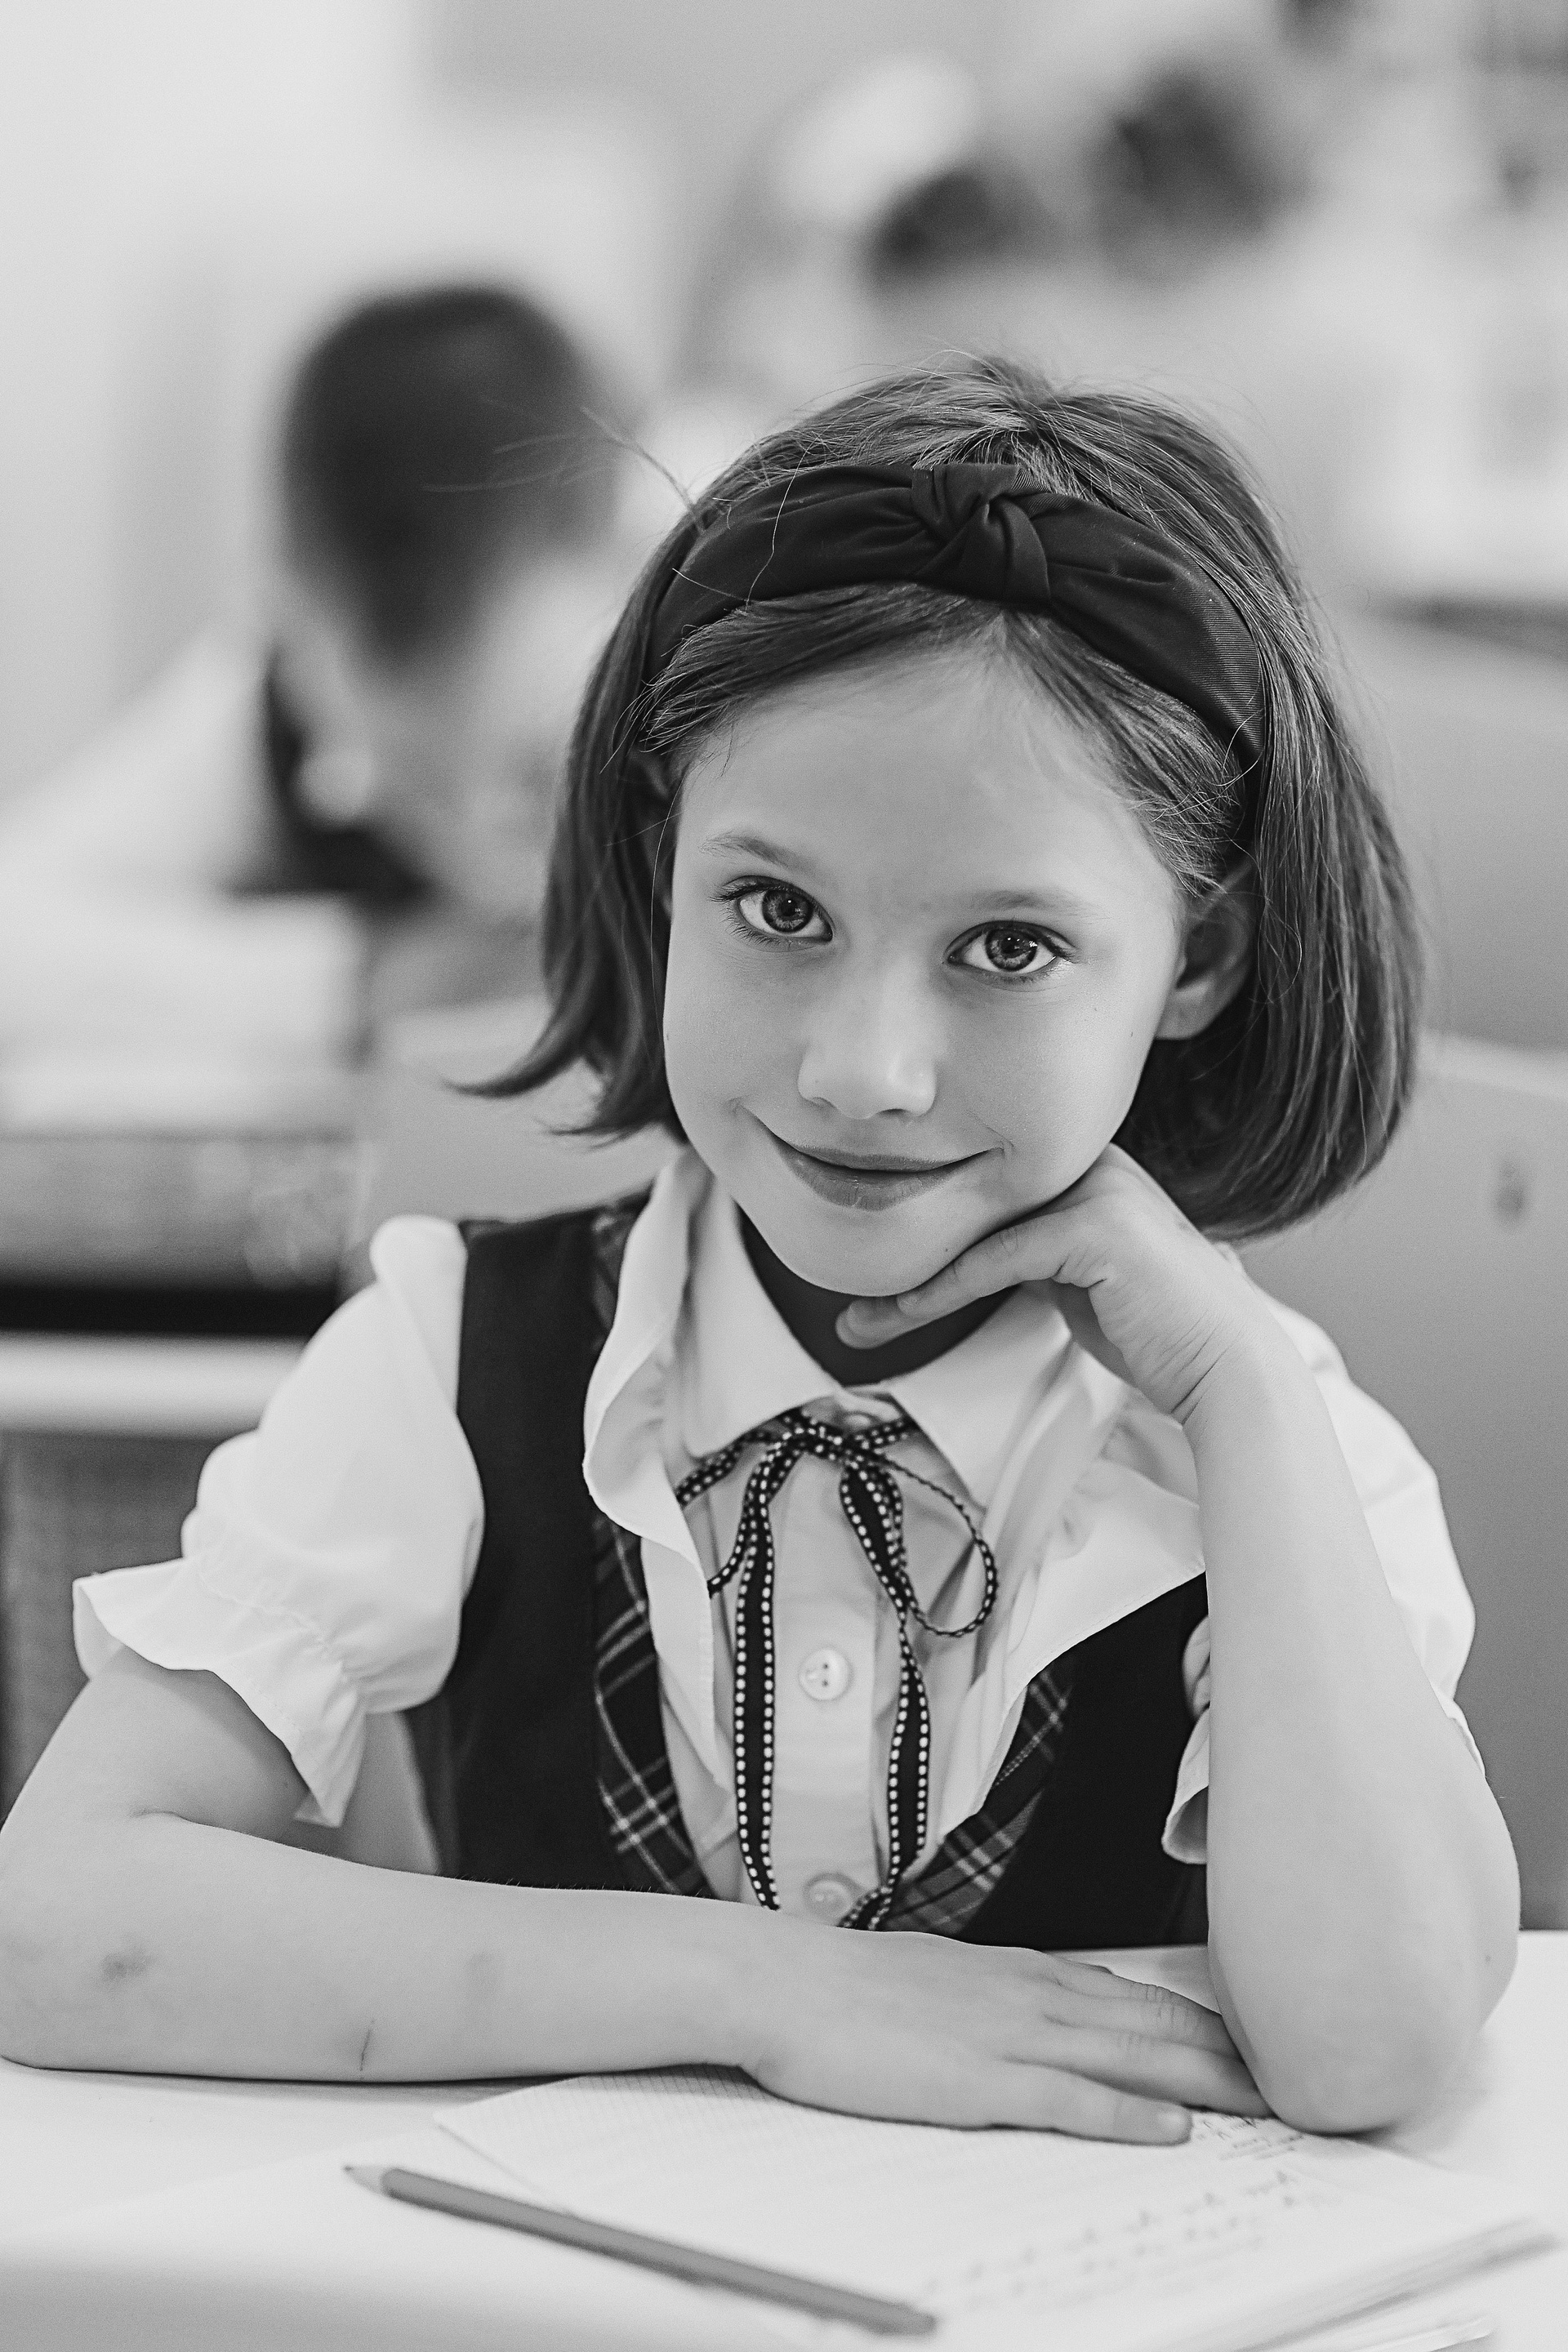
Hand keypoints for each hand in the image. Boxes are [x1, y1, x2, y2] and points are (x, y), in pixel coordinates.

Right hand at [742, 1925, 1267, 2140]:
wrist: (783, 1982)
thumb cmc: (848, 1990)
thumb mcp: (939, 1980)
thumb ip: (997, 1997)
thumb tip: (1041, 2014)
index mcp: (1019, 1972)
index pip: (1134, 1995)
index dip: (1200, 2022)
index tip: (1252, 2041)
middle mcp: (1029, 1996)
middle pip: (1153, 2023)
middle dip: (1228, 2050)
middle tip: (1295, 2074)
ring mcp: (1008, 2036)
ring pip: (1131, 2059)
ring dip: (1204, 2082)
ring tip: (1266, 2103)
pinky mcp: (979, 2080)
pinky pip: (1071, 2101)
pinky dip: (1129, 2117)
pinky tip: (1172, 2133)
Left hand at [838, 1145, 1277, 1423]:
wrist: (1224, 1366)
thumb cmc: (1155, 1331)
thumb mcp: (1077, 1278)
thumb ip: (1031, 1252)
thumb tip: (966, 1258)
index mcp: (1086, 1165)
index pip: (985, 1191)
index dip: (925, 1232)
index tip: (872, 1280)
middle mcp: (1092, 1161)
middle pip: (972, 1202)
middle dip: (904, 1252)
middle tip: (851, 1305)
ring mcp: (1097, 1187)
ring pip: (975, 1230)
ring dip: (908, 1281)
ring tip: (859, 1323)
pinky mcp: (1095, 1226)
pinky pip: (996, 1258)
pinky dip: (942, 1291)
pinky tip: (902, 1316)